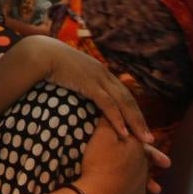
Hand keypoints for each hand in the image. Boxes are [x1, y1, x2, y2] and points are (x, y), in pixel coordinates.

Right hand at [26, 36, 152, 144]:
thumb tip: (77, 97)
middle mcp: (104, 74)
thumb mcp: (69, 75)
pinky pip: (107, 104)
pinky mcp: (89, 83)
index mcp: (101, 73)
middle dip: (140, 120)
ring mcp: (98, 78)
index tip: (138, 128)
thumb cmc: (50, 65)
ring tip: (144, 140)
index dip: (132, 112)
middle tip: (151, 139)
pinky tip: (124, 132)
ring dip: (135, 122)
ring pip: (123, 103)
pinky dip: (117, 118)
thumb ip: (77, 84)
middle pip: (128, 100)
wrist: (41, 53)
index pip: (122, 94)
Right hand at [77, 124, 170, 193]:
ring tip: (156, 187)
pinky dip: (138, 191)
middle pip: (146, 158)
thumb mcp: (101, 136)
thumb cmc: (99, 163)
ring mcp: (141, 182)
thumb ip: (109, 121)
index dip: (139, 135)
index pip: (138, 137)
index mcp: (137, 146)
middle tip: (167, 163)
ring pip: (146, 176)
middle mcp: (143, 163)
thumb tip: (113, 112)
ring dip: (150, 179)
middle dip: (155, 158)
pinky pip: (138, 192)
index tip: (153, 138)